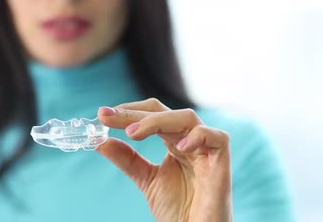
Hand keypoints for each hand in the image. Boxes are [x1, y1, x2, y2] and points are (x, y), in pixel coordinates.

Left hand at [96, 98, 231, 221]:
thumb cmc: (179, 211)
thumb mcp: (146, 180)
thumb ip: (127, 160)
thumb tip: (100, 141)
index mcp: (174, 142)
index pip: (152, 114)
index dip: (129, 111)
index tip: (103, 115)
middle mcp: (190, 141)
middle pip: (164, 112)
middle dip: (135, 113)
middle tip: (107, 116)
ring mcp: (207, 150)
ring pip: (187, 118)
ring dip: (157, 121)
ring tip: (133, 133)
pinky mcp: (222, 164)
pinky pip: (217, 138)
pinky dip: (197, 137)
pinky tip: (177, 148)